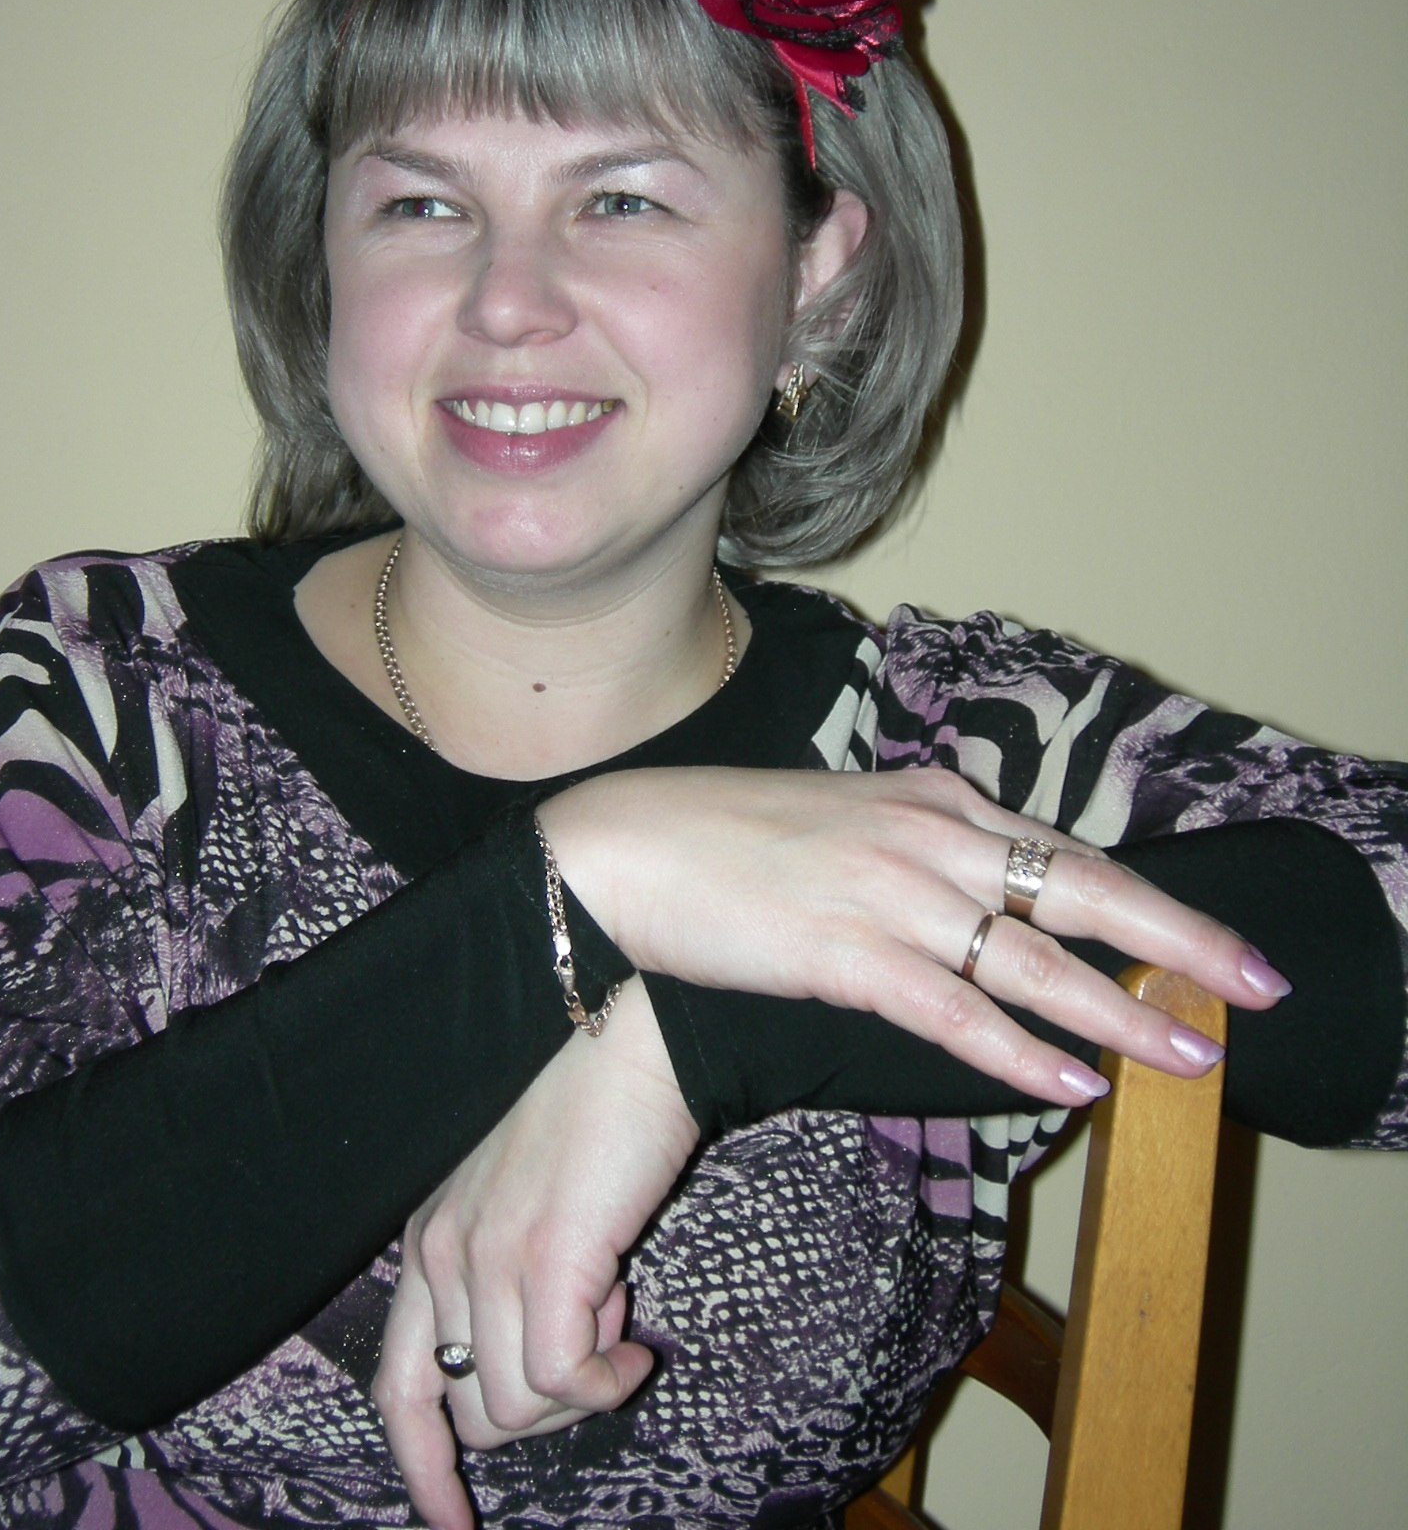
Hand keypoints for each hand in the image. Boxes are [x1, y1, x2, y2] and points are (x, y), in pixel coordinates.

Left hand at [372, 982, 698, 1529]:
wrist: (637, 1039)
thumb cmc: (600, 1118)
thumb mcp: (532, 1206)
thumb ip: (516, 1282)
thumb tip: (552, 1373)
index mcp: (428, 1243)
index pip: (399, 1387)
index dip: (424, 1468)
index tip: (455, 1525)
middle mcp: (440, 1254)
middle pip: (468, 1413)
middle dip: (542, 1417)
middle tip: (598, 1347)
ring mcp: (486, 1256)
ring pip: (517, 1407)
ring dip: (582, 1388)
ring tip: (617, 1311)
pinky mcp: (544, 1258)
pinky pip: (563, 1379)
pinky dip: (605, 1384)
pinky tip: (635, 1345)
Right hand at [540, 766, 1288, 1108]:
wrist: (624, 845)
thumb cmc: (725, 836)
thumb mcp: (846, 822)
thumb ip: (921, 850)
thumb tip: (982, 903)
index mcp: (933, 799)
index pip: (1065, 852)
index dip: (1149, 902)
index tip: (1216, 942)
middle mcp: (927, 836)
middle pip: (1079, 893)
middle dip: (1180, 943)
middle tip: (1257, 985)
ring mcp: (888, 892)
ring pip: (1033, 960)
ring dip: (1122, 1014)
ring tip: (1192, 1058)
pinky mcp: (843, 951)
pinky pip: (952, 1011)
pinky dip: (1020, 1050)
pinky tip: (1069, 1083)